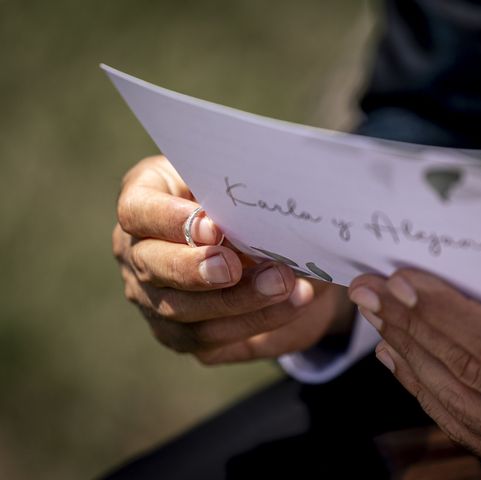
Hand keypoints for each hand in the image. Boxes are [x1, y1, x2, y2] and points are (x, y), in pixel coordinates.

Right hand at [113, 155, 353, 363]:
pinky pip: (211, 336)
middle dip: (196, 269)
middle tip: (235, 267)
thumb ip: (238, 198)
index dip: (170, 220)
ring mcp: (154, 300)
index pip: (137, 210)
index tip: (214, 227)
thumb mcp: (244, 189)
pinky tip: (292, 303)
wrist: (283, 254)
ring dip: (238, 299)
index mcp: (147, 203)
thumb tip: (254, 214)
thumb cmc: (251, 205)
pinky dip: (255, 320)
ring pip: (182, 311)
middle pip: (151, 266)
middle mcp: (140, 254)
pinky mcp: (182, 335)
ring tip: (282, 283)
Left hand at [349, 269, 480, 478]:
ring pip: (453, 398)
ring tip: (376, 314)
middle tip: (370, 290)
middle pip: (467, 370)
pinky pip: (456, 421)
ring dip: (405, 350)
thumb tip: (455, 270)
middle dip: (409, 324)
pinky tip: (393, 353)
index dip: (444, 313)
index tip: (401, 280)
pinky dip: (418, 385)